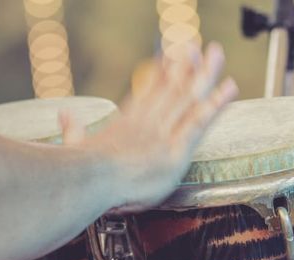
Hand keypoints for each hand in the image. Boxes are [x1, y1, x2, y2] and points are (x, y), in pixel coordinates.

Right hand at [60, 42, 237, 212]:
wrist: (88, 180)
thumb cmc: (80, 170)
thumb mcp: (75, 145)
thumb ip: (73, 128)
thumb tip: (63, 114)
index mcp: (126, 124)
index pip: (147, 93)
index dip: (161, 73)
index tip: (170, 56)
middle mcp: (148, 123)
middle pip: (171, 89)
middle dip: (186, 66)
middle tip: (198, 46)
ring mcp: (163, 133)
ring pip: (189, 98)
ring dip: (205, 74)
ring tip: (218, 53)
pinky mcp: (176, 149)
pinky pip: (200, 121)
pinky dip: (217, 104)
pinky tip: (230, 88)